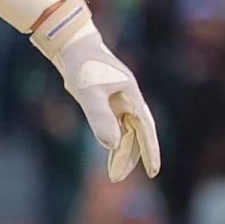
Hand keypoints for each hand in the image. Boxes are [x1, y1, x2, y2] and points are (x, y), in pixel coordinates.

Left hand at [32, 0, 161, 180]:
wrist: (71, 44)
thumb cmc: (82, 65)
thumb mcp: (89, 93)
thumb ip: (100, 118)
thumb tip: (112, 145)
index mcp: (131, 95)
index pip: (145, 129)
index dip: (150, 151)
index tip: (153, 171)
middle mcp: (128, 98)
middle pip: (136, 133)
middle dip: (132, 157)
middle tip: (122, 178)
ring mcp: (118, 99)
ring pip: (125, 131)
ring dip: (121, 151)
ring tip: (114, 174)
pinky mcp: (106, 99)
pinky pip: (114, 124)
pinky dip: (113, 139)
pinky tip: (111, 151)